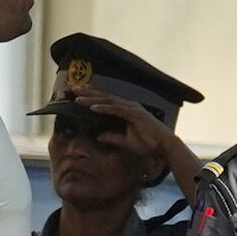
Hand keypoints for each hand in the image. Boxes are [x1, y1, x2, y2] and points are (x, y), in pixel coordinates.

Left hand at [74, 87, 193, 184]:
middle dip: (88, 92)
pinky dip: (104, 107)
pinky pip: (116, 109)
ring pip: (107, 101)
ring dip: (92, 99)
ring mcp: (131, 108)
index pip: (105, 101)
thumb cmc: (148, 144)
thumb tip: (98, 136)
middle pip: (104, 97)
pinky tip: (93, 107)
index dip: (91, 96)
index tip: (77, 94)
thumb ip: (112, 137)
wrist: (164, 147)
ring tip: (77, 97)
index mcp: (125, 110)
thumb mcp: (125, 141)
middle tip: (72, 88)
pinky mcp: (135, 114)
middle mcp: (128, 106)